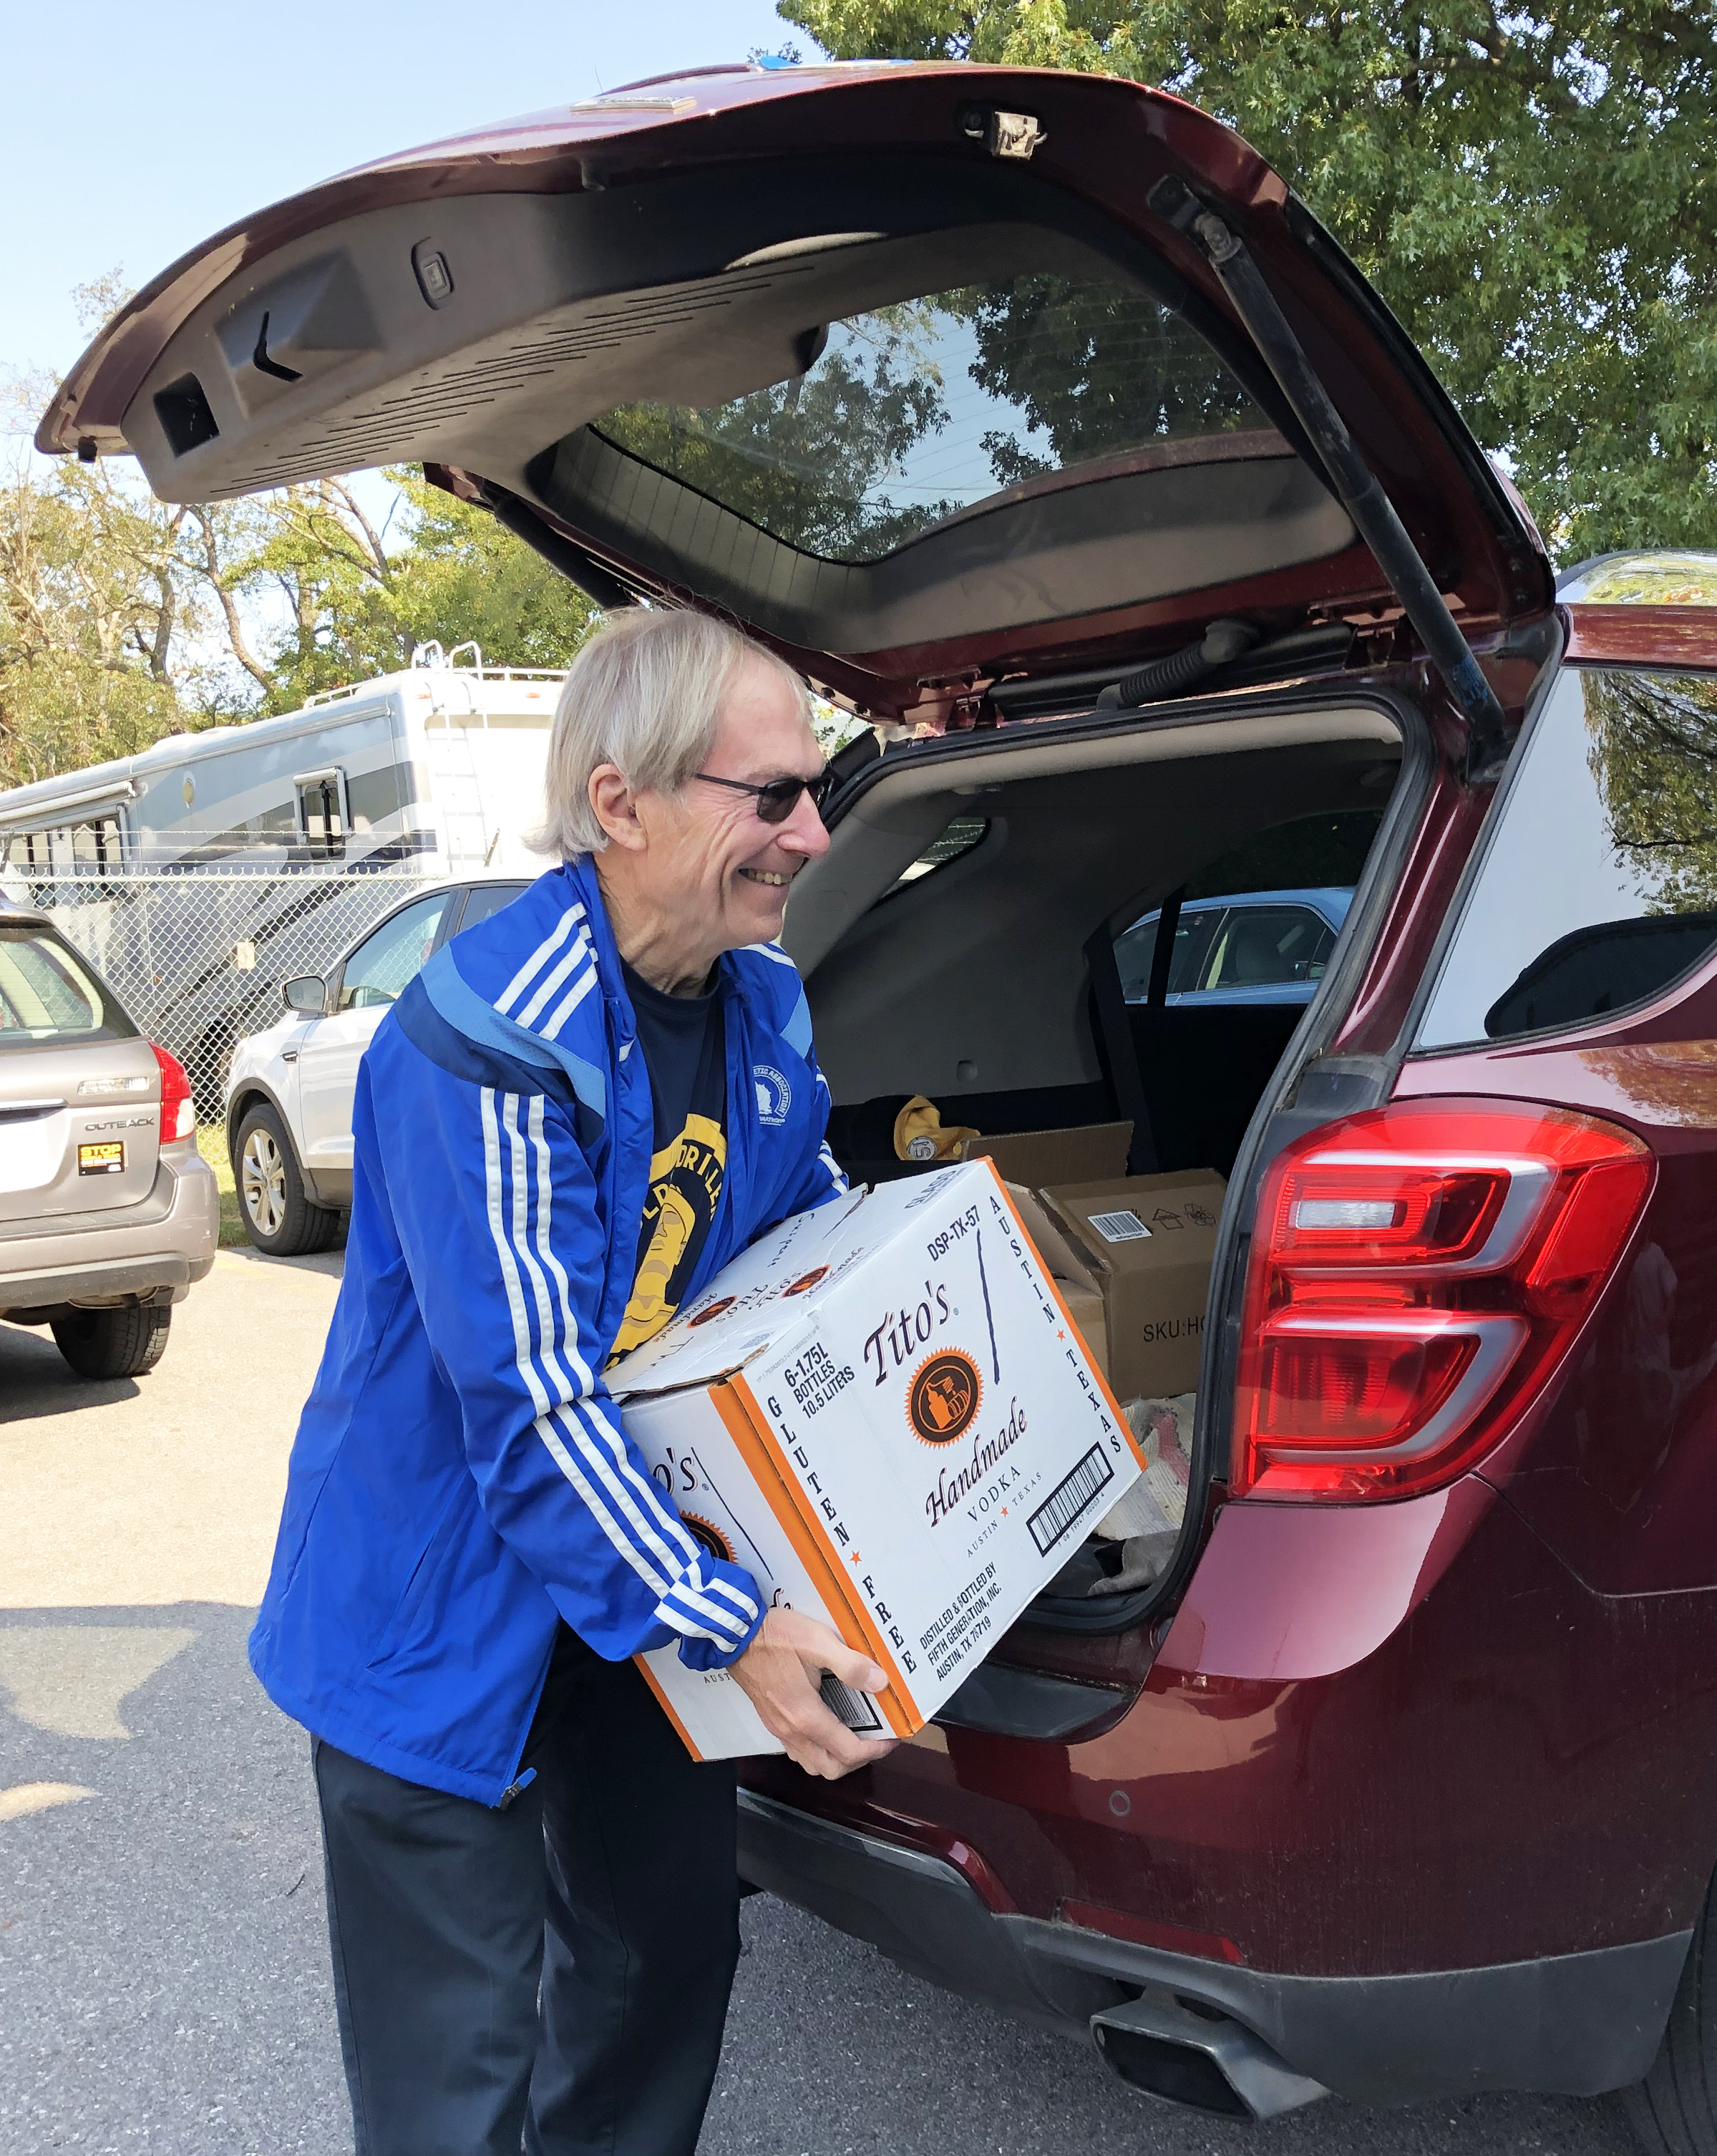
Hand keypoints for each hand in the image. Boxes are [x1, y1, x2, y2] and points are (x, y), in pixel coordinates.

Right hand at [729, 1608, 898, 1778]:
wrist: (736, 1635)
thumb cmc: (775, 1637)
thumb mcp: (819, 1641)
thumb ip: (851, 1665)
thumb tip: (880, 1683)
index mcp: (806, 1716)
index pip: (848, 1752)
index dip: (876, 1750)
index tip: (891, 1738)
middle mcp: (792, 1731)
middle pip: (831, 1768)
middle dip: (858, 1759)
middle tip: (875, 1738)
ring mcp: (779, 1729)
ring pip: (813, 1764)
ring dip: (837, 1758)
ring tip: (854, 1735)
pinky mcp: (771, 1721)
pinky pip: (798, 1752)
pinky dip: (817, 1750)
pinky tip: (826, 1726)